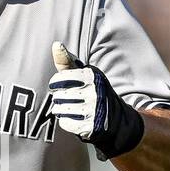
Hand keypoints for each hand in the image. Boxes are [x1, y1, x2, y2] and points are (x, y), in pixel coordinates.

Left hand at [48, 42, 144, 160]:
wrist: (114, 118)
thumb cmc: (93, 91)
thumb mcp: (83, 73)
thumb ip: (67, 61)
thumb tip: (56, 44)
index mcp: (91, 76)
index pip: (58, 79)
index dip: (57, 83)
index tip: (63, 84)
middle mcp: (94, 92)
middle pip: (58, 95)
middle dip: (60, 98)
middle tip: (71, 98)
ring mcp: (93, 110)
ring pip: (59, 110)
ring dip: (62, 110)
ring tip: (73, 108)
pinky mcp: (90, 126)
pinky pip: (65, 123)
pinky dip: (67, 122)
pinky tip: (77, 118)